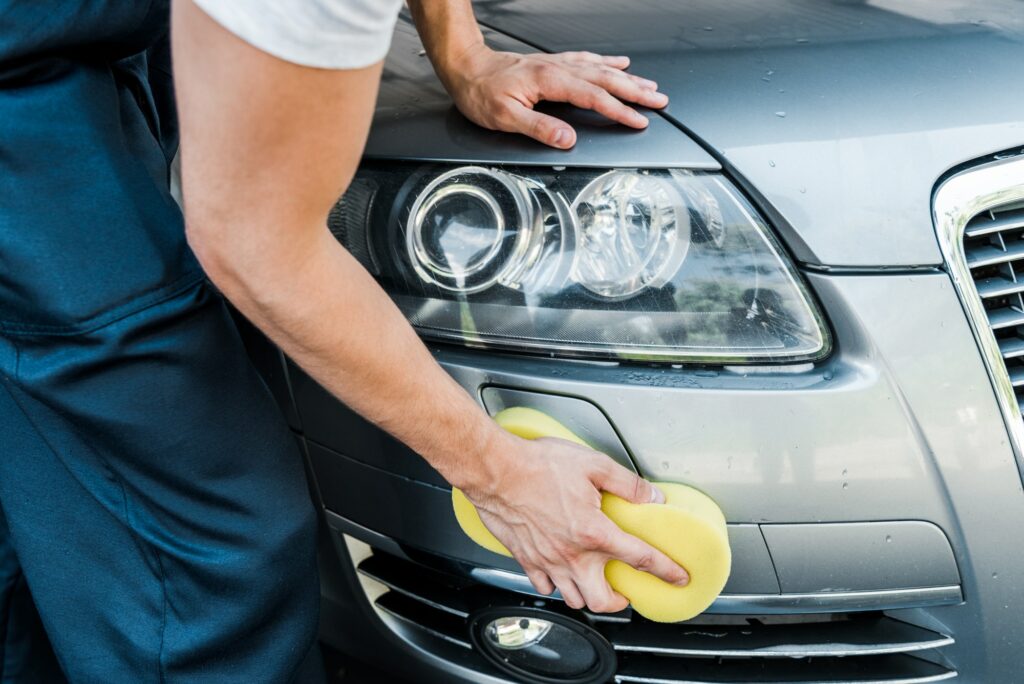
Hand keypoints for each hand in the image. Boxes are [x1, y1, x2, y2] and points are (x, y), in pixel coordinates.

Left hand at [438, 44, 668, 148]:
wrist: (466, 68)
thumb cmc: (481, 93)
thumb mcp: (505, 118)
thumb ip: (539, 128)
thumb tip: (567, 139)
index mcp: (550, 81)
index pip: (594, 98)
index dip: (619, 111)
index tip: (639, 120)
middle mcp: (558, 69)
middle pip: (606, 80)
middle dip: (636, 91)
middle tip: (660, 101)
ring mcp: (557, 64)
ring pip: (601, 69)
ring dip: (628, 78)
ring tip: (650, 86)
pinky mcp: (553, 63)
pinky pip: (588, 60)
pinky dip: (607, 62)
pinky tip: (619, 63)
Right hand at [463, 433, 688, 612]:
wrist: (495, 470)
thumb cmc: (537, 465)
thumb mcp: (593, 464)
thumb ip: (627, 483)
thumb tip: (651, 496)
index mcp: (593, 532)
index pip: (640, 558)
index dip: (665, 570)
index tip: (678, 577)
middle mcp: (571, 554)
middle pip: (601, 600)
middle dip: (618, 601)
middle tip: (624, 591)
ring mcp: (547, 561)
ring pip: (572, 598)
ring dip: (587, 594)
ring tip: (594, 582)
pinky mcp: (526, 559)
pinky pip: (544, 585)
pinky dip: (555, 584)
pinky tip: (560, 570)